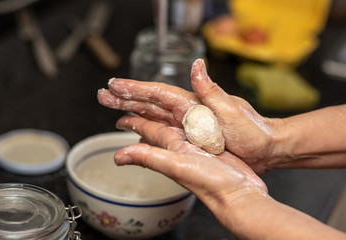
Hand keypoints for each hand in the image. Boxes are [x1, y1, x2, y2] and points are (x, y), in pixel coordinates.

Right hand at [98, 59, 277, 172]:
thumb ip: (211, 90)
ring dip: (132, 112)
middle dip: (125, 98)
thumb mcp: (231, 109)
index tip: (115, 85)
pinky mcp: (191, 138)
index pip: (158, 93)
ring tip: (114, 110)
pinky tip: (138, 129)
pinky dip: (148, 128)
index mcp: (194, 103)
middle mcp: (187, 111)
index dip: (135, 88)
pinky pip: (163, 130)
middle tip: (103, 95)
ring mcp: (188, 125)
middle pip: (150, 102)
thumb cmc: (252, 131)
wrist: (265, 149)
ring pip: (153, 116)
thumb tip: (196, 65)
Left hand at [114, 114, 267, 224]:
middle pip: (159, 128)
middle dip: (146, 117)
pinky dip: (192, 126)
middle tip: (135, 106)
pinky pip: (197, 132)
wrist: (239, 194)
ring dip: (167, 120)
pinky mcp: (214, 148)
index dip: (134, 122)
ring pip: (177, 129)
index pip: (149, 130)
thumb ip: (150, 158)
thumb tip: (117, 157)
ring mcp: (197, 148)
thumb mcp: (176, 165)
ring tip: (159, 113)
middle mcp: (182, 148)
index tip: (121, 117)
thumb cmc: (210, 182)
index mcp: (172, 147)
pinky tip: (192, 125)